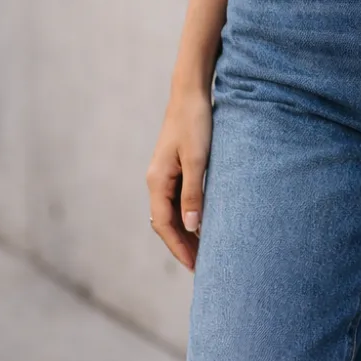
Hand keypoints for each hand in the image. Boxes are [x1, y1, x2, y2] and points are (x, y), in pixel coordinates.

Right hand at [145, 85, 211, 272]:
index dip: (179, 248)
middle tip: (202, 267)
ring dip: (186, 232)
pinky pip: (178, 200)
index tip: (195, 268)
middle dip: (182, 245)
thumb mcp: (196, 159)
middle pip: (166, 222)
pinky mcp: (175, 167)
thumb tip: (192, 228)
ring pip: (172, 212)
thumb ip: (193, 193)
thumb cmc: (195, 122)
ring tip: (204, 251)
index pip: (164, 225)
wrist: (191, 92)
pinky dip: (189, 215)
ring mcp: (164, 173)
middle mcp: (156, 180)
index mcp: (157, 180)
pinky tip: (203, 222)